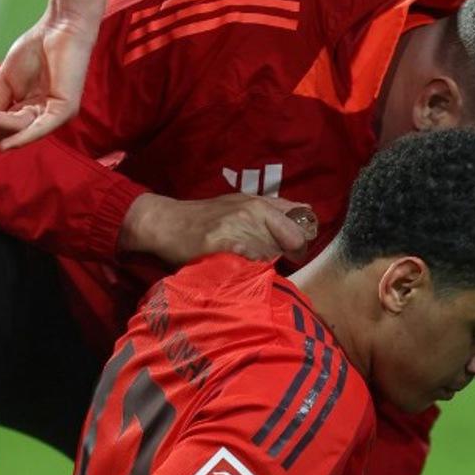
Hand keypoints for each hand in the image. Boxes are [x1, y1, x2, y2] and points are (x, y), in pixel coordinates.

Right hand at [0, 9, 100, 149]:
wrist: (60, 30)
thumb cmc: (36, 52)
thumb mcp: (7, 81)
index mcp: (30, 112)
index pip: (2, 126)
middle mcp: (43, 118)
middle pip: (8, 131)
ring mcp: (55, 116)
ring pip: (19, 128)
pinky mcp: (65, 111)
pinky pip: (41, 129)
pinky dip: (22, 137)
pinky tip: (4, 145)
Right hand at [119, 192, 314, 265]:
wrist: (167, 222)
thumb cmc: (208, 217)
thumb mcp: (243, 204)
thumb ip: (276, 210)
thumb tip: (308, 212)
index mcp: (262, 204)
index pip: (302, 228)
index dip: (301, 245)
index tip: (288, 253)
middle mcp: (254, 212)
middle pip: (291, 245)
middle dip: (284, 257)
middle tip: (262, 261)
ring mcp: (238, 227)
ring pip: (272, 257)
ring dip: (263, 266)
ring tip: (243, 262)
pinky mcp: (222, 244)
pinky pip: (250, 263)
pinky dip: (248, 270)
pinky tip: (235, 267)